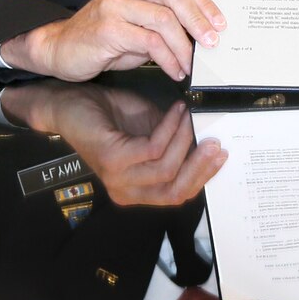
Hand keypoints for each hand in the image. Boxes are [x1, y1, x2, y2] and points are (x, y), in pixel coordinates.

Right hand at [0, 0, 225, 81]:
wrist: (60, 47)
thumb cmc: (105, 35)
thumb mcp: (140, 19)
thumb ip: (168, 17)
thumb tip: (204, 31)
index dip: (205, 4)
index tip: (220, 23)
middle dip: (199, 20)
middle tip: (212, 42)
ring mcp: (114, 3)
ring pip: (165, 20)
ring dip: (184, 46)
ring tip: (190, 63)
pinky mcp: (108, 27)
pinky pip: (149, 42)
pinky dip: (167, 59)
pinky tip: (173, 69)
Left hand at [1, 82, 226, 206]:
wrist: (74, 104)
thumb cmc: (114, 117)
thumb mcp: (154, 133)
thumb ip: (177, 143)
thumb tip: (212, 138)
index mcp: (139, 191)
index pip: (179, 195)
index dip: (203, 176)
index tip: (223, 152)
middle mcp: (128, 192)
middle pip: (175, 191)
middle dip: (200, 166)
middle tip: (216, 139)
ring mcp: (118, 179)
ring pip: (167, 168)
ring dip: (185, 138)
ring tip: (191, 115)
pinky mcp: (112, 161)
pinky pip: (153, 148)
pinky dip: (170, 127)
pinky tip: (175, 110)